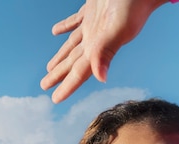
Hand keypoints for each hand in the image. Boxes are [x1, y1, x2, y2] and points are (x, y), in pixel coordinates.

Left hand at [41, 0, 167, 102]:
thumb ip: (106, 52)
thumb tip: (100, 78)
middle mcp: (95, 39)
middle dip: (60, 75)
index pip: (79, 72)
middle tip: (45, 86)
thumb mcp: (118, 29)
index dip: (67, 86)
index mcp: (99, 47)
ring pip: (72, 46)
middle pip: (73, 62)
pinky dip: (65, 27)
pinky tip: (56, 31)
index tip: (55, 99)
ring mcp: (93, 25)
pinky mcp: (92, 10)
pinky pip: (75, 22)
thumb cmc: (133, 6)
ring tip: (50, 68)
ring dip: (61, 57)